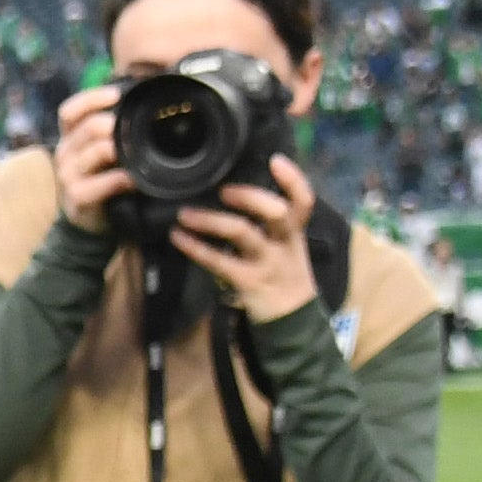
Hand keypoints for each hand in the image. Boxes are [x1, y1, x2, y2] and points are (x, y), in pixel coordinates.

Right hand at [51, 84, 125, 232]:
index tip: (116, 94)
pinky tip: (133, 179)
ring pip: (95, 151)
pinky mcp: (77, 196)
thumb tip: (137, 102)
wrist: (90, 218)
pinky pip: (100, 183)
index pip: (71, 112)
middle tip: (133, 127)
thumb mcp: (101, 149)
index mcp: (70, 137)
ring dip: (118, 150)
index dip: (91, 99)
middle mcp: (65, 153)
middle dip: (113, 125)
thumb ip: (111, 128)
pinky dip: (119, 180)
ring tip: (136, 152)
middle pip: (88, 127)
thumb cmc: (101, 177)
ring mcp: (68, 176)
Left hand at [169, 156, 321, 323]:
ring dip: (211, 220)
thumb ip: (272, 223)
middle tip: (224, 190)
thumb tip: (242, 191)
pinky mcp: (247, 282)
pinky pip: (218, 261)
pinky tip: (178, 237)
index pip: (303, 201)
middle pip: (276, 213)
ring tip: (185, 213)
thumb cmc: (283, 275)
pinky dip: (195, 247)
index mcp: (294, 232)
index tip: (275, 159)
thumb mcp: (287, 246)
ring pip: (242, 234)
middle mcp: (283, 244)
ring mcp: (266, 263)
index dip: (292, 179)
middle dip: (250, 197)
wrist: (293, 322)